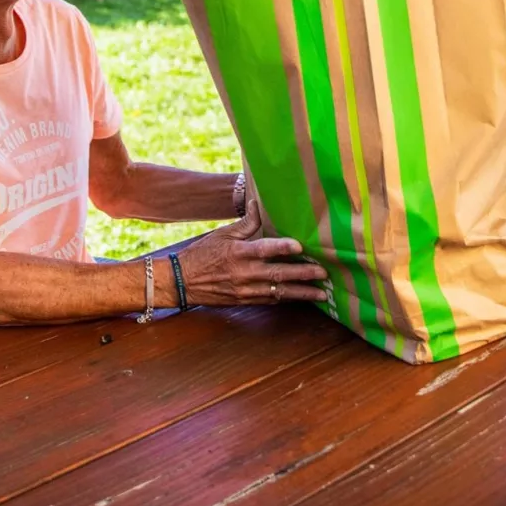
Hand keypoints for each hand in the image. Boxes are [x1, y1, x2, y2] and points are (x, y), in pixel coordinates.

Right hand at [177, 199, 329, 305]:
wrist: (182, 281)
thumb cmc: (203, 253)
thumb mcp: (222, 233)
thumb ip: (245, 223)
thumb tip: (258, 204)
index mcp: (238, 252)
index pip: (264, 249)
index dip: (282, 247)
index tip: (300, 246)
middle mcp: (244, 273)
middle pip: (278, 274)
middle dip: (303, 275)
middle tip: (323, 273)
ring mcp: (245, 290)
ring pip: (278, 292)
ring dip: (301, 293)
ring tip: (322, 294)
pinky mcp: (244, 300)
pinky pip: (270, 301)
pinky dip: (287, 299)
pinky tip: (302, 298)